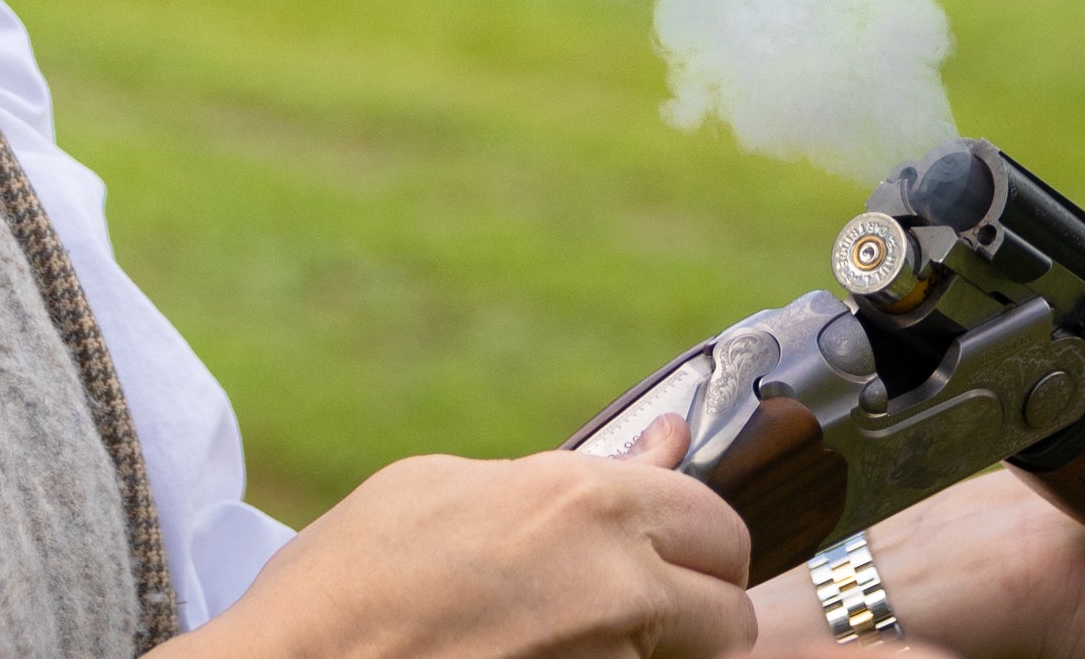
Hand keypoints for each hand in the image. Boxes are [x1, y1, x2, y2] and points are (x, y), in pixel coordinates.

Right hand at [174, 412, 759, 658]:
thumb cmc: (353, 572)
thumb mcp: (444, 487)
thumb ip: (566, 475)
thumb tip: (663, 447)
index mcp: (587, 504)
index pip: (715, 521)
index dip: (698, 537)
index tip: (676, 546)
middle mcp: (619, 587)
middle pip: (731, 613)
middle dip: (702, 608)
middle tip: (644, 605)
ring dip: (655, 648)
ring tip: (567, 630)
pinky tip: (538, 651)